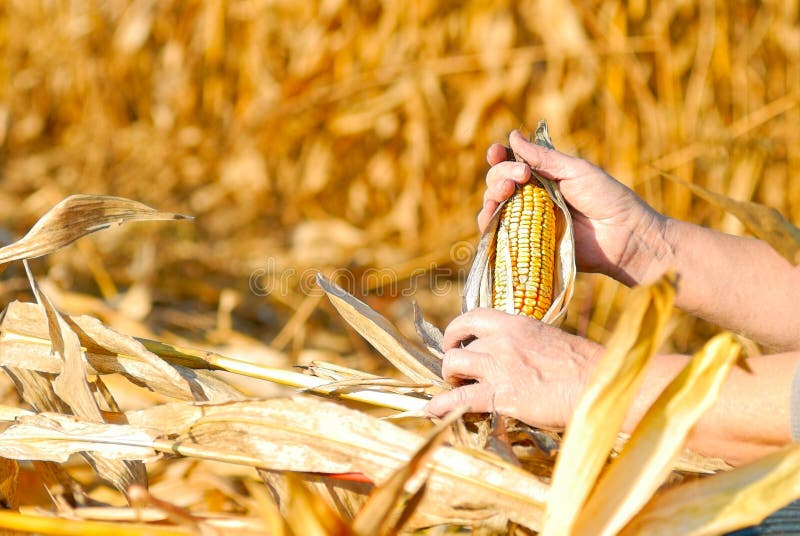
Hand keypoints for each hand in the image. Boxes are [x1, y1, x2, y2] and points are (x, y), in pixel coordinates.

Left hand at [425, 308, 601, 429]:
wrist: (598, 383)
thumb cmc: (582, 366)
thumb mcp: (548, 340)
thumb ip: (523, 343)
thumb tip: (511, 355)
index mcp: (515, 323)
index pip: (471, 318)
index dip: (456, 331)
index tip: (455, 343)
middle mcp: (502, 340)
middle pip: (458, 346)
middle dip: (453, 361)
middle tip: (459, 375)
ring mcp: (500, 367)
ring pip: (452, 366)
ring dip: (449, 378)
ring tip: (455, 389)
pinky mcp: (501, 396)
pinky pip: (458, 398)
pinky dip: (439, 405)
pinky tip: (432, 411)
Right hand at [479, 130, 669, 284]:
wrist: (626, 238)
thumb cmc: (608, 199)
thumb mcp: (576, 171)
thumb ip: (544, 158)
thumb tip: (512, 136)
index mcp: (544, 177)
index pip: (512, 164)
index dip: (499, 157)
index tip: (496, 153)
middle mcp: (532, 198)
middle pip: (498, 183)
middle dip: (499, 175)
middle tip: (520, 177)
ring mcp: (528, 223)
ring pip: (494, 208)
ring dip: (491, 198)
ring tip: (504, 195)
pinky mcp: (528, 246)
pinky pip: (500, 237)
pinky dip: (489, 227)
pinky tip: (491, 219)